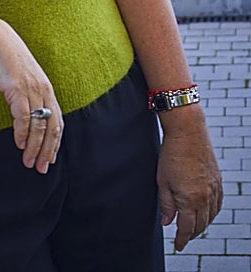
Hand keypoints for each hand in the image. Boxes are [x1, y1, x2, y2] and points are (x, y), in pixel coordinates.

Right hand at [0, 19, 61, 173]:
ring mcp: (31, 89)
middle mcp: (43, 91)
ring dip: (34, 147)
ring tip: (29, 162)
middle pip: (52, 127)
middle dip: (48, 151)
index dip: (55, 142)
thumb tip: (24, 108)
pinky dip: (23, 133)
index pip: (57, 121)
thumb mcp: (20, 76)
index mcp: (46, 88)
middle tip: (42, 168)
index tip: (50, 158)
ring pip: (39, 126)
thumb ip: (26, 91)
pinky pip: (23, 116)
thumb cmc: (4, 56)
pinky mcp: (17, 88)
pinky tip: (19, 144)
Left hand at [158, 122, 222, 250]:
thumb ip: (165, 204)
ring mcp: (214, 190)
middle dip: (191, 234)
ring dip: (202, 224)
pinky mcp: (218, 182)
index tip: (178, 246)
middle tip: (184, 238)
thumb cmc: (171, 155)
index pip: (187, 227)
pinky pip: (218, 205)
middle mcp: (206, 197)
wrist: (188, 134)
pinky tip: (206, 213)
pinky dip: (212, 213)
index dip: (182, 239)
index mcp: (190, 199)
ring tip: (193, 228)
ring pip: (211, 216)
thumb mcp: (162, 181)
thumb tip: (167, 222)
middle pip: (201, 224)